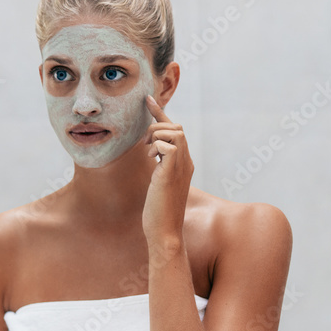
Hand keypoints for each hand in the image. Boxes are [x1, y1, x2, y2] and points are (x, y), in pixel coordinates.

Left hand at [142, 95, 193, 243]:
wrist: (164, 231)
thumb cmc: (159, 210)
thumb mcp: (159, 182)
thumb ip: (160, 165)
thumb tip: (151, 153)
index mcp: (184, 163)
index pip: (176, 131)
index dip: (160, 113)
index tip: (148, 99)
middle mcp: (186, 162)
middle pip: (177, 127)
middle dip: (156, 126)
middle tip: (144, 145)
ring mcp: (181, 168)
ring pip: (174, 132)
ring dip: (155, 136)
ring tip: (148, 155)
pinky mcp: (170, 174)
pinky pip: (167, 146)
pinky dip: (155, 147)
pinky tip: (150, 161)